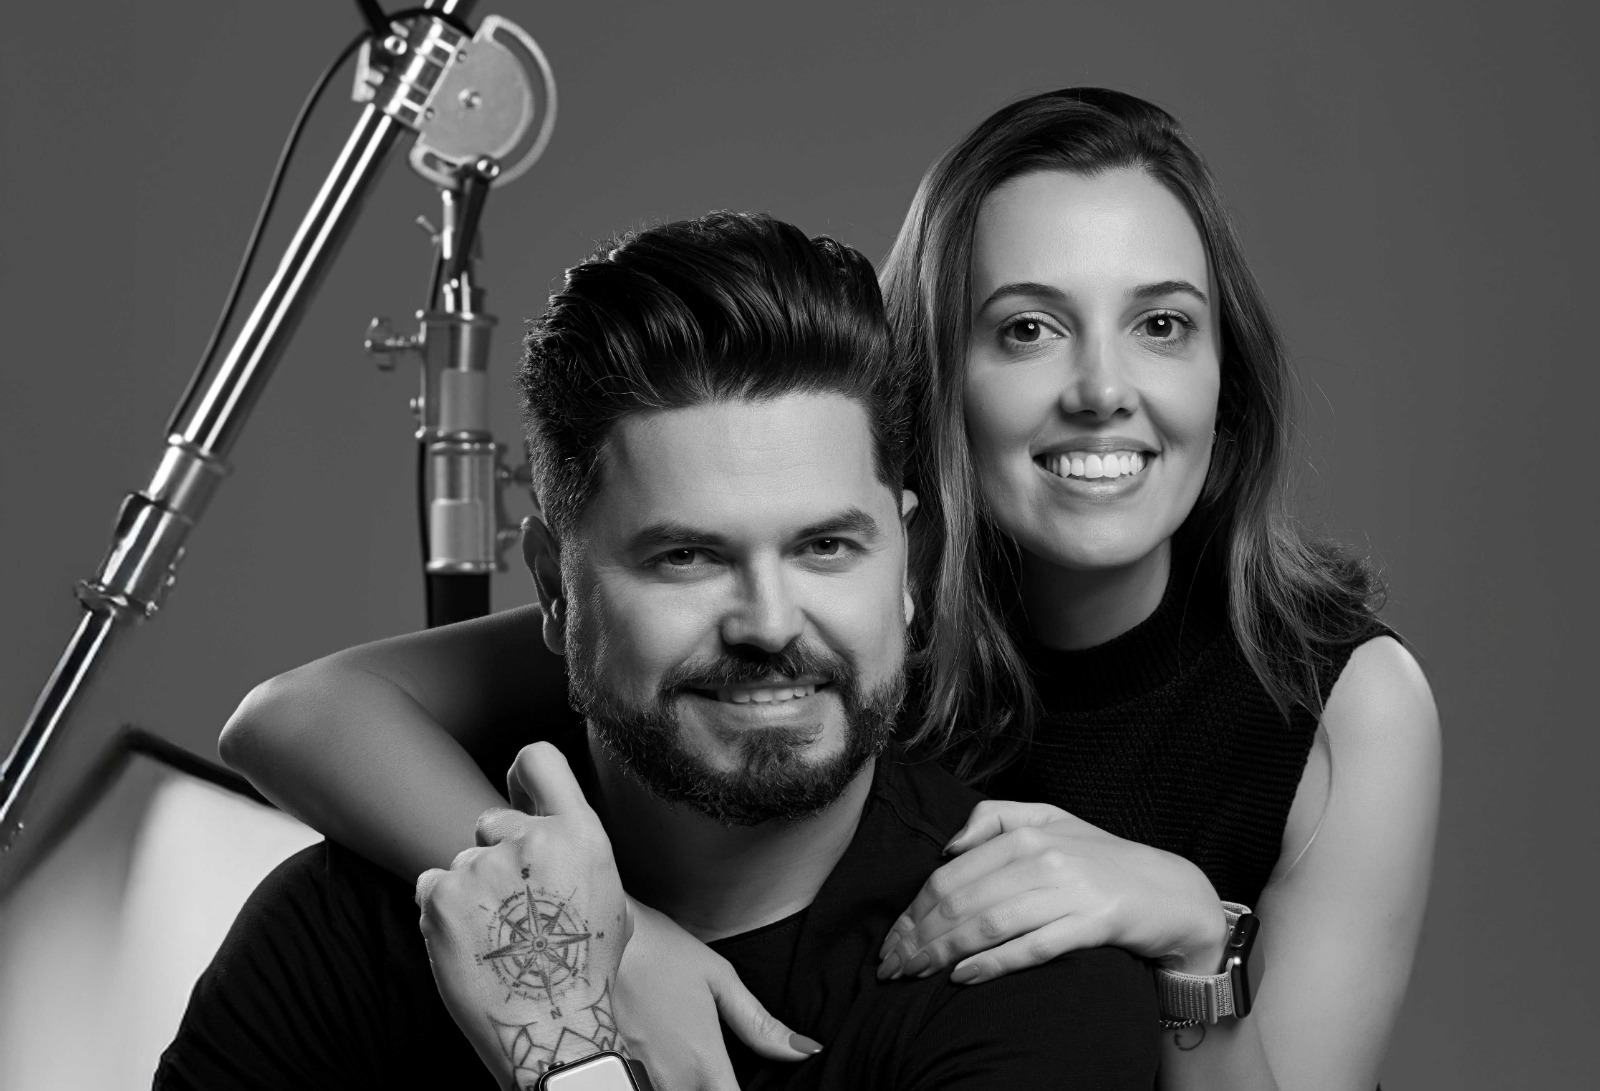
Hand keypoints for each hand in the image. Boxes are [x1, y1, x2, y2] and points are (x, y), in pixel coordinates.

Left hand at [417, 742, 629, 1090]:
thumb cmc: (585, 970)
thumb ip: (576, 850)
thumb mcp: (608, 895)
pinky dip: (444, 911)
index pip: (539, 760)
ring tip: (498, 940)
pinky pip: (432, 886)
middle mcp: (531, 840)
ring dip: (473, 894)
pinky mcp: (442, 896)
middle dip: (496, 856)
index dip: (522, 775)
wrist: (549, 1028)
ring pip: (462, 863)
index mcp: (580, 833)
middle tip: (514, 907)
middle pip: (492, 822)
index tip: (518, 796)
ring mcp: (483, 867)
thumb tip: (550, 833)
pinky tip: (472, 944)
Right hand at [618, 899, 823, 1089]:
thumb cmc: (662, 952)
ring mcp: (637, 1080)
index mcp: (702, 1063)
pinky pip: (645, 1088)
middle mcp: (669, 1082)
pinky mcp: (613, 1072)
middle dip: (713, 1087)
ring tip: (691, 1058)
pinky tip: (667, 1061)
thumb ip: (760, 1026)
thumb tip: (805, 1050)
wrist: (595, 937)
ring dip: (688, 1083)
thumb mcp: (720, 979)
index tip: (742, 1081)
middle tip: (717, 1066)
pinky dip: (660, 1081)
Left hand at [875, 799, 1227, 984]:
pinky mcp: (1091, 924)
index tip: (891, 940)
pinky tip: (962, 976)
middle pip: (961, 900)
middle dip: (918, 937)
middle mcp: (1042, 857)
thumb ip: (995, 818)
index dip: (913, 910)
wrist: (1170, 890)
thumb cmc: (1102, 859)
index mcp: (1025, 832)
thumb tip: (948, 845)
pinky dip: (993, 962)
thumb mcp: (1050, 819)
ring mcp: (1067, 891)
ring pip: (988, 923)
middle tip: (891, 966)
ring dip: (942, 953)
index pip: (950, 875)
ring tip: (914, 975)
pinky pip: (1032, 946)